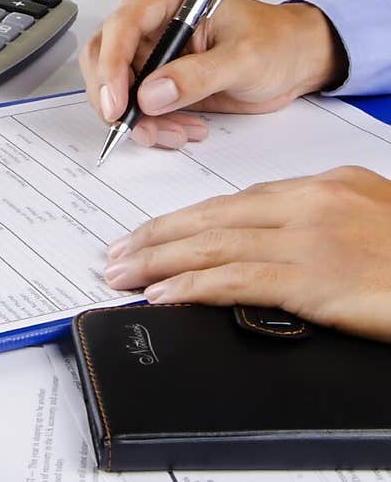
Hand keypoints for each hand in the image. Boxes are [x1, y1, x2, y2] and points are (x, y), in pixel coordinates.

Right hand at [79, 0, 347, 148]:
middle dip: (118, 98)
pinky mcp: (156, 73)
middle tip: (136, 127)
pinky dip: (150, 123)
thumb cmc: (277, 43)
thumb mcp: (245, 59)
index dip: (113, 65)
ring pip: (114, 84)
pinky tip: (181, 129)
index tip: (117, 103)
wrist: (294, 61)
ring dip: (136, 117)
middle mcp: (153, 14)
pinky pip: (134, 103)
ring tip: (173, 133)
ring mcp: (152, 45)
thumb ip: (198, 76)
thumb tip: (151, 94)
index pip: (124, 23)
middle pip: (105, 54)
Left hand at [103, 167, 390, 341]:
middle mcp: (307, 205)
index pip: (234, 202)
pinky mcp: (312, 279)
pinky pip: (236, 281)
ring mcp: (308, 240)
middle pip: (211, 218)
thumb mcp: (372, 216)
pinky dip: (192, 286)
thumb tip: (278, 238)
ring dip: (159, 262)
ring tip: (122, 275)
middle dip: (156, 237)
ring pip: (212, 245)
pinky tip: (163, 294)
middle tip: (116, 254)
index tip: (150, 233)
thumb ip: (323, 219)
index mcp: (320, 186)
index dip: (184, 219)